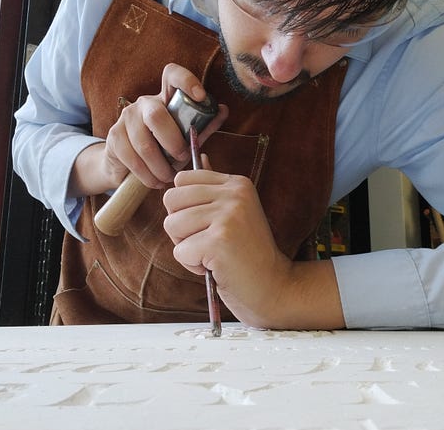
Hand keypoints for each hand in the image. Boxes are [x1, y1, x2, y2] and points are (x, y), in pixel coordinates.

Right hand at [71, 63, 227, 195]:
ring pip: (144, 144)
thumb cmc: (164, 148)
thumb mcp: (185, 137)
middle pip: (156, 115)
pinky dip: (148, 176)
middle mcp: (145, 103)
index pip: (172, 75)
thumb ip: (203, 126)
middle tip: (182, 158)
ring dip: (161, 167)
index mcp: (166, 98)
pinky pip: (133, 160)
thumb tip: (222, 110)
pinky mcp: (114, 137)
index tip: (200, 96)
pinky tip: (156, 181)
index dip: (186, 80)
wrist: (126, 165)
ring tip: (169, 177)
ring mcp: (126, 118)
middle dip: (173, 142)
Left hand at [163, 161, 344, 329]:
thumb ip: (215, 187)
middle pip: (171, 199)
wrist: (272, 286)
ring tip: (212, 254)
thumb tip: (200, 157)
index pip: (182, 179)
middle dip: (180, 226)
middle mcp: (234, 194)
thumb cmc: (247, 252)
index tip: (207, 223)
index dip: (184, 206)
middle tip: (207, 241)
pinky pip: (180, 251)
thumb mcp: (235, 212)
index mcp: (237, 183)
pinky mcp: (219, 242)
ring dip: (186, 247)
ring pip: (172, 225)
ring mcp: (228, 217)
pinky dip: (192, 266)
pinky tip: (215, 267)